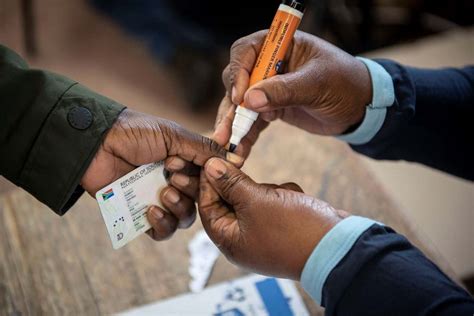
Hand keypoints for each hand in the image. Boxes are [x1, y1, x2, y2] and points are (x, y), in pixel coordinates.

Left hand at [81, 109, 242, 240]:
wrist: (96, 143)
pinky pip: (161, 232)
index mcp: (185, 162)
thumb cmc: (134, 132)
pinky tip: (150, 211)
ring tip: (163, 194)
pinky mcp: (140, 214)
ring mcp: (157, 198)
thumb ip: (203, 149)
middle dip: (191, 191)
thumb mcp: (173, 135)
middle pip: (200, 201)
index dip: (211, 181)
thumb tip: (234, 159)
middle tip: (172, 176)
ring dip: (179, 209)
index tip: (203, 171)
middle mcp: (175, 181)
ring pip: (184, 218)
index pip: (210, 180)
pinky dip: (161, 226)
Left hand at [198, 157, 348, 278]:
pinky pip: (273, 201)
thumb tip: (210, 167)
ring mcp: (263, 232)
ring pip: (253, 197)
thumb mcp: (257, 201)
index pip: (207, 205)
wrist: (338, 246)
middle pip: (230, 200)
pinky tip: (295, 200)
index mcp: (229, 240)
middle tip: (250, 169)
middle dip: (244, 185)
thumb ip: (230, 183)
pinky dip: (282, 195)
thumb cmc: (294, 230)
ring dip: (267, 190)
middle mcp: (243, 238)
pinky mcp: (282, 224)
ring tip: (282, 197)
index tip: (213, 157)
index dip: (208, 180)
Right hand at [214, 30, 371, 156]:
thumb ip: (284, 90)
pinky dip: (246, 136)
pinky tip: (239, 151)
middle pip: (237, 79)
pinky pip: (253, 121)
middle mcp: (269, 65)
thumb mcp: (318, 84)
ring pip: (240, 104)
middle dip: (231, 105)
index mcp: (281, 45)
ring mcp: (268, 88)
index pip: (247, 51)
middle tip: (227, 129)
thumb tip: (250, 100)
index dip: (239, 72)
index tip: (240, 97)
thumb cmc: (346, 84)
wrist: (361, 107)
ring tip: (227, 145)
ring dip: (233, 124)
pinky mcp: (271, 109)